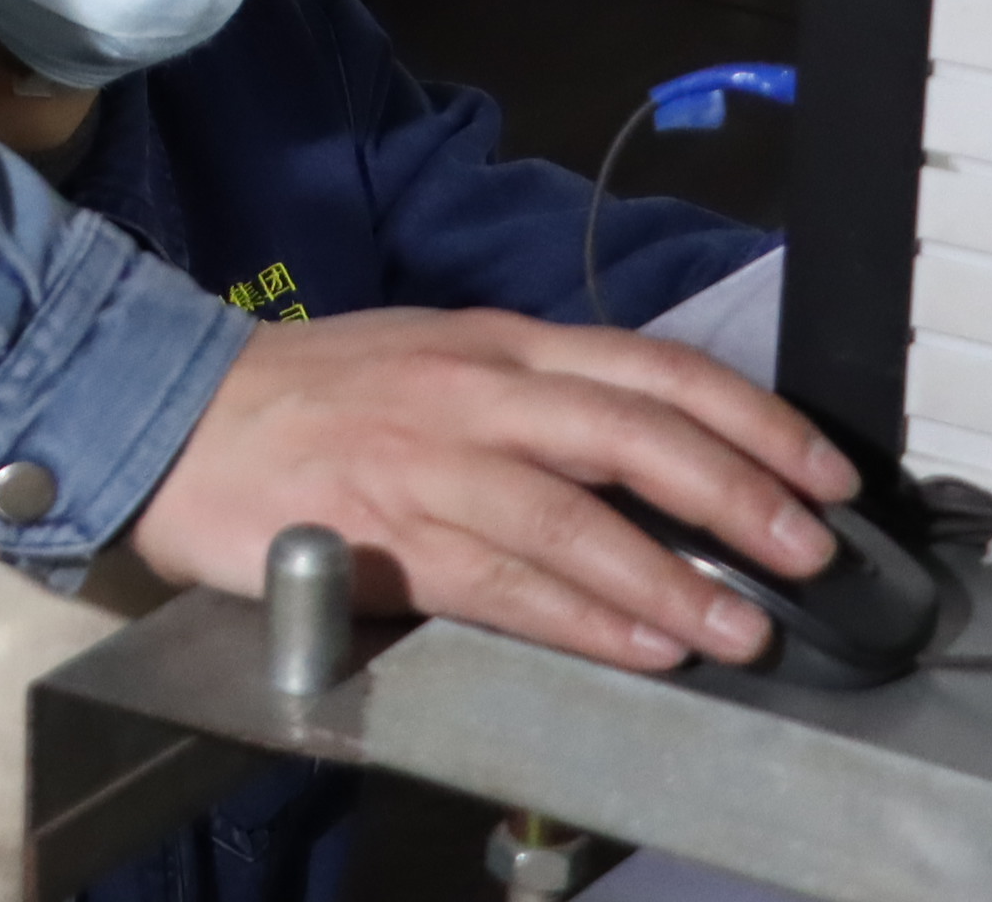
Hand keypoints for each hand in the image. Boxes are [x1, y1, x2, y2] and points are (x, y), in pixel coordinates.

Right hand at [123, 308, 861, 672]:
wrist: (170, 415)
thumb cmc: (306, 397)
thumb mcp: (433, 360)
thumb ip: (529, 397)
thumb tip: (644, 450)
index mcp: (497, 343)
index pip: (652, 367)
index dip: (750, 416)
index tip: (821, 467)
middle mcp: (476, 391)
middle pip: (636, 433)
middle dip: (740, 492)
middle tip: (812, 549)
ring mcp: (430, 462)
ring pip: (579, 517)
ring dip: (673, 578)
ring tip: (742, 629)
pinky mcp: (385, 533)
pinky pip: (506, 581)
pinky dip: (584, 617)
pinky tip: (642, 647)